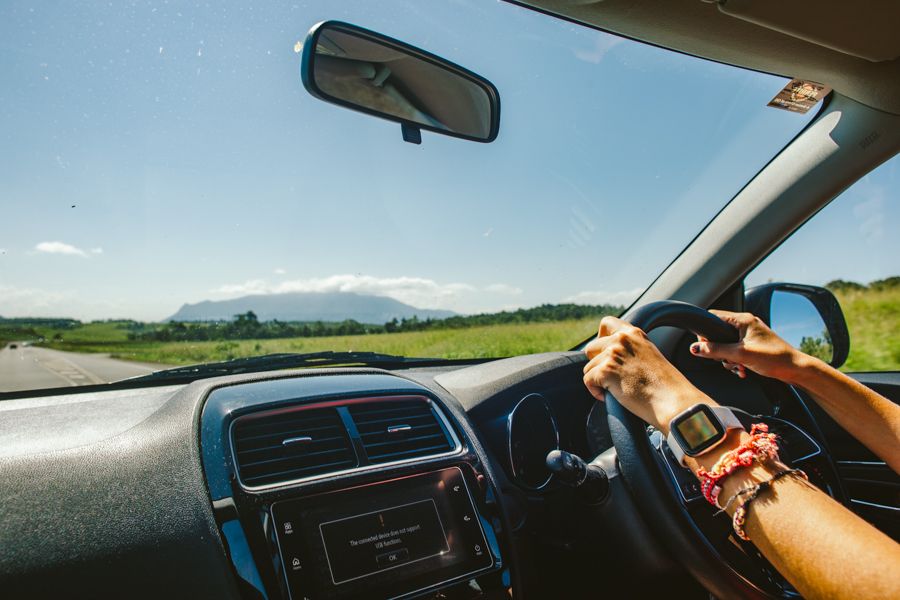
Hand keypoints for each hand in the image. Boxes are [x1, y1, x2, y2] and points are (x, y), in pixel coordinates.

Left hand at [583, 316, 711, 432]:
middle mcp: (621, 339)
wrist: (673, 401)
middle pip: (591, 348)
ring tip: (617, 390)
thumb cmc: (665, 386)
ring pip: (588, 367)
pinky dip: (595, 392)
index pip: (606, 323)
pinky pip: (588, 381)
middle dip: (597, 364)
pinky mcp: (605, 371)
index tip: (604, 353)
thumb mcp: (649, 355)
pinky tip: (611, 396)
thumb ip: (631, 350)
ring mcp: (612, 354)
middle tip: (613, 377)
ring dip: (598, 380)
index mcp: (634, 333)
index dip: (601, 339)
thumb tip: (610, 356)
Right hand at [690, 310, 804, 381]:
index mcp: (743, 320)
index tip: (705, 346)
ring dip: (729, 358)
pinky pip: (737, 350)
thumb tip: (696, 348)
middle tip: (726, 359)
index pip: (713, 317)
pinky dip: (737, 360)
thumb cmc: (774, 358)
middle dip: (719, 350)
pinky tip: (742, 369)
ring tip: (738, 366)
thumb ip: (715, 350)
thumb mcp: (740, 354)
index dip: (705, 332)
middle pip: (719, 333)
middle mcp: (746, 324)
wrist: (795, 369)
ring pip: (727, 344)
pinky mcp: (754, 345)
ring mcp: (750, 334)